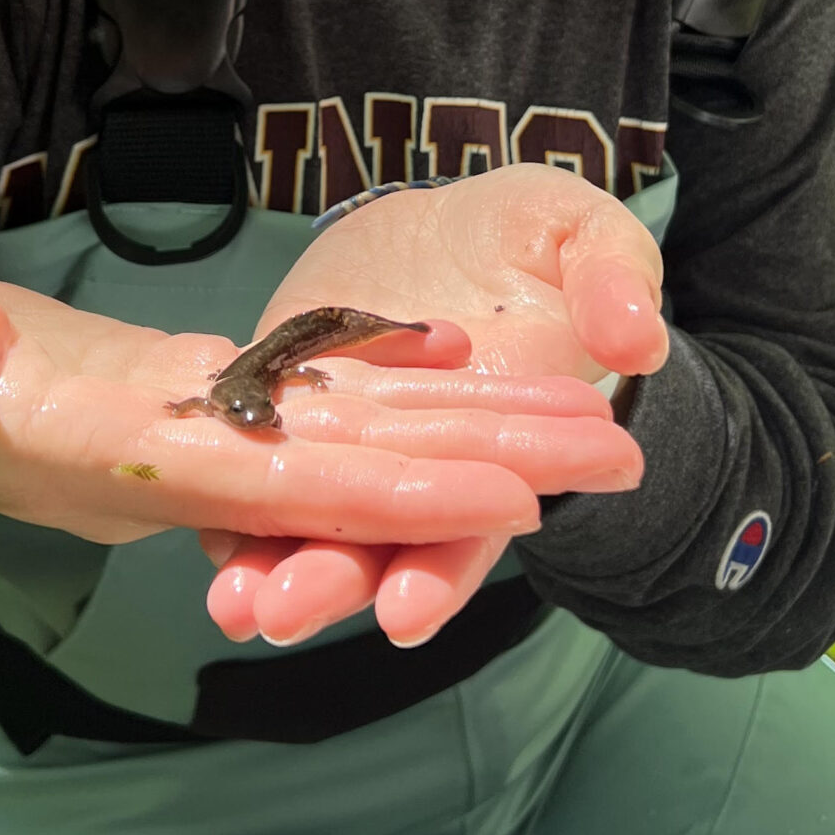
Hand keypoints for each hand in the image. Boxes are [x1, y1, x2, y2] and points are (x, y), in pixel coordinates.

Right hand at [0, 242, 641, 557]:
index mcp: (107, 452)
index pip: (277, 482)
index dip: (395, 487)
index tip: (515, 489)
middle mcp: (173, 460)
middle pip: (354, 475)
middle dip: (485, 473)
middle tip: (623, 455)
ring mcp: (191, 436)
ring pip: (353, 443)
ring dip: (468, 441)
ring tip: (588, 428)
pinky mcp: (192, 400)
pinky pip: (312, 405)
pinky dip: (394, 395)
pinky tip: (470, 372)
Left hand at [201, 164, 667, 646]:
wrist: (438, 220)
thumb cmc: (524, 236)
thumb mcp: (577, 232)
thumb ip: (613, 281)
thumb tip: (634, 344)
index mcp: (494, 440)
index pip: (474, 520)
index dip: (445, 565)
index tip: (407, 611)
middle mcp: (419, 462)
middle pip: (381, 538)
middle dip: (335, 581)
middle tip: (283, 614)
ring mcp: (348, 443)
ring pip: (313, 520)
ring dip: (272, 564)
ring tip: (232, 601)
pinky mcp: (289, 410)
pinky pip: (256, 467)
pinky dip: (230, 510)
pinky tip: (199, 541)